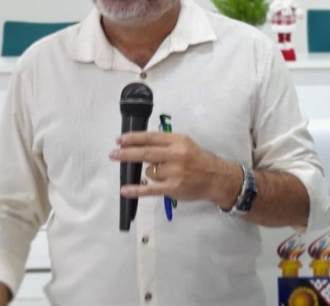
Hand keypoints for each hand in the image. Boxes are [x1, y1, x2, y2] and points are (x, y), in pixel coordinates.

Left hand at [109, 132, 241, 206]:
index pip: (151, 137)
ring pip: (149, 171)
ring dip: (151, 173)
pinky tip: (125, 190)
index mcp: (178, 141)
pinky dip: (136, 190)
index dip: (133, 138)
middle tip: (113, 154)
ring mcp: (174, 172)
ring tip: (165, 174)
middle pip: (145, 153)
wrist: (216, 178)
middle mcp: (176, 155)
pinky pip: (149, 189)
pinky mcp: (173, 188)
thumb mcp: (185, 144)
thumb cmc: (199, 160)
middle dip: (126, 153)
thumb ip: (166, 143)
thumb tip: (140, 145)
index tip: (120, 140)